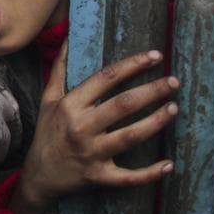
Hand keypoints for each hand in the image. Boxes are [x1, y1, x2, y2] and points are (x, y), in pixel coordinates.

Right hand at [11, 46, 179, 213]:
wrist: (39, 176)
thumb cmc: (48, 133)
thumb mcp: (48, 99)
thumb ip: (59, 68)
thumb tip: (68, 37)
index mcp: (70, 106)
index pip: (105, 78)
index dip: (132, 65)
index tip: (155, 56)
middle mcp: (80, 127)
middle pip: (123, 104)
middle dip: (152, 91)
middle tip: (173, 82)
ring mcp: (90, 153)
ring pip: (130, 136)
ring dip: (156, 122)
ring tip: (174, 108)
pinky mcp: (99, 176)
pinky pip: (128, 176)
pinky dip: (150, 173)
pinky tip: (169, 164)